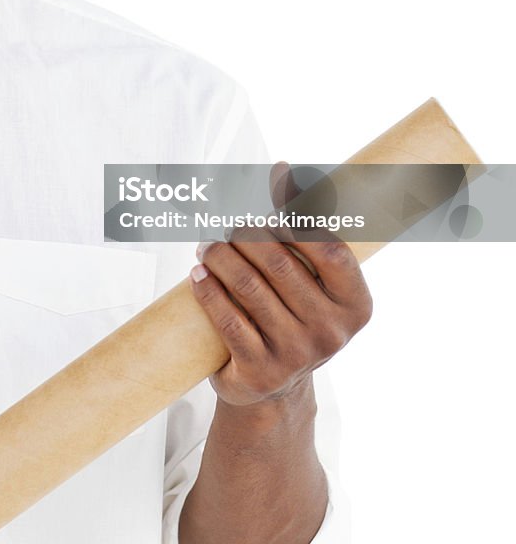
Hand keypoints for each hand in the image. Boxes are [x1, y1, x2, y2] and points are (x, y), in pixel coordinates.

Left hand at [189, 161, 372, 407]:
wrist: (274, 386)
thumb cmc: (292, 312)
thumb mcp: (309, 277)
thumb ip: (300, 224)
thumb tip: (282, 167)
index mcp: (355, 304)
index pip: (328, 248)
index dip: (295, 218)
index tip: (267, 210)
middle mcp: (331, 331)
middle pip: (279, 263)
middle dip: (244, 237)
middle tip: (226, 230)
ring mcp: (297, 355)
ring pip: (248, 287)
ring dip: (219, 257)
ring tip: (206, 247)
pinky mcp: (261, 371)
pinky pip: (227, 319)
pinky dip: (208, 290)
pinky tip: (198, 274)